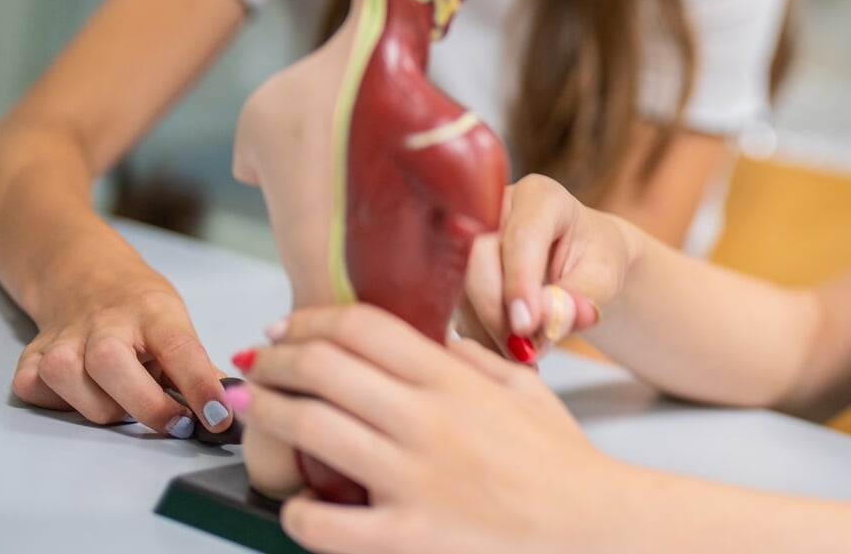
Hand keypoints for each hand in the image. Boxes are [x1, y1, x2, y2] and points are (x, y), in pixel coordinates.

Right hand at [12, 266, 230, 437]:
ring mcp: (62, 339)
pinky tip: (86, 391)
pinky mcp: (30, 358)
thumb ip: (197, 369)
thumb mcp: (178, 324)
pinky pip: (42, 396)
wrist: (87, 278)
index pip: (179, 350)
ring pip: (79, 393)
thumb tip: (230, 412)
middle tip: (178, 422)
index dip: (201, 387)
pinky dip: (66, 405)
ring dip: (110, 410)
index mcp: (152, 310)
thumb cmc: (141, 310)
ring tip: (127, 398)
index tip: (219, 417)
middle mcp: (103, 322)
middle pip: (114, 369)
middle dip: (151, 408)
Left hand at [244, 304, 624, 553]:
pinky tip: (297, 500)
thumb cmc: (561, 462)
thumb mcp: (523, 388)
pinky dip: (297, 509)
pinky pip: (324, 522)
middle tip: (260, 365)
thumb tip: (424, 337)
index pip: (364, 328)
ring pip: (311, 430)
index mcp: (456, 382)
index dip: (311, 320)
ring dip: (270, 415)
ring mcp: (415, 481)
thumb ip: (470, 358)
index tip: (287, 328)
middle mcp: (429, 423)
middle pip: (324, 368)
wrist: (594, 527)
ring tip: (256, 411)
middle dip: (277, 361)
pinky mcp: (408, 539)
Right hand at [464, 175, 619, 359]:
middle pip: (478, 262)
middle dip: (499, 314)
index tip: (526, 325)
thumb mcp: (604, 277)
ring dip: (490, 332)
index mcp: (540, 197)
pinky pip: (455, 310)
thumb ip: (581, 296)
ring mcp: (467, 239)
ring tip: (527, 356)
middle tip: (528, 352)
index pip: (522, 237)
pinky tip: (509, 352)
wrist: (580, 261)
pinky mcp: (453, 272)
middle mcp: (494, 210)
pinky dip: (482, 338)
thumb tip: (550, 319)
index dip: (520, 282)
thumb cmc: (595, 260)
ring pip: (460, 291)